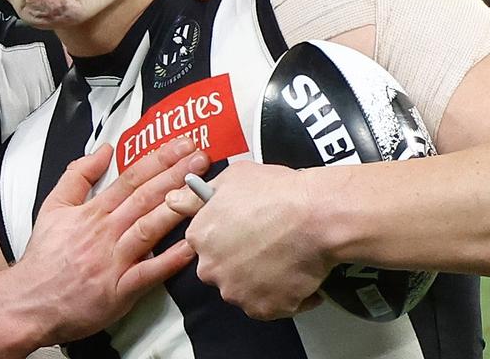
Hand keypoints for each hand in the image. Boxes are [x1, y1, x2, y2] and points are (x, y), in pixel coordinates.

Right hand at [9, 137, 209, 344]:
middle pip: (145, 197)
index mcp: (93, 212)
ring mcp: (114, 261)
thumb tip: (103, 150)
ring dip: (177, 208)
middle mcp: (105, 232)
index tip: (182, 146)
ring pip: (148, 229)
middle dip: (175, 176)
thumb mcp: (53, 207)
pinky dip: (170, 260)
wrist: (30, 301)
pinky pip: (149, 273)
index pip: (130, 178)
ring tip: (202, 193)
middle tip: (202, 159)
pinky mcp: (120, 290)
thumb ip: (78, 176)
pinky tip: (191, 247)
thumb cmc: (45, 257)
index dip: (158, 160)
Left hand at [166, 161, 327, 319]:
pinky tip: (299, 274)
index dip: (227, 235)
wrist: (316, 216)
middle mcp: (212, 269)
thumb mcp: (232, 178)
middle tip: (267, 244)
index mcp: (199, 237)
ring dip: (262, 280)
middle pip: (222, 269)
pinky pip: (273, 306)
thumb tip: (173, 201)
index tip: (244, 231)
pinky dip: (287, 296)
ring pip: (245, 290)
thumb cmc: (277, 192)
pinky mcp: (265, 309)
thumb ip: (198, 196)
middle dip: (241, 261)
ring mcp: (237, 292)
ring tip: (286, 258)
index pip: (204, 243)